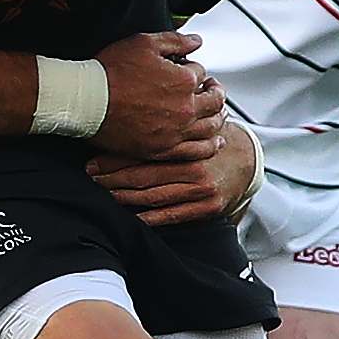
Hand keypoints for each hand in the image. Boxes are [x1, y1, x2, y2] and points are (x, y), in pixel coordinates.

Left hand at [87, 121, 259, 227]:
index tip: (93, 161)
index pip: (143, 152)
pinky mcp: (208, 208)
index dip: (114, 158)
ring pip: (153, 196)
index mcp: (188, 145)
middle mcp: (194, 167)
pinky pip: (172, 215)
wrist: (247, 160)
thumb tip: (124, 119)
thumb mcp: (191, 126)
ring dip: (124, 197)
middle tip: (92, 177)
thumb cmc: (209, 141)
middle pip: (144, 175)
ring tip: (104, 193)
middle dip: (112, 178)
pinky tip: (132, 216)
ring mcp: (201, 189)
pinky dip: (149, 218)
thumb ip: (167, 126)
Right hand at [91, 31, 227, 159]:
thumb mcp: (144, 43)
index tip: (184, 70)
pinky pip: (197, 151)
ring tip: (219, 114)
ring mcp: (176, 132)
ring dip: (218, 118)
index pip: (201, 74)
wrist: (87, 101)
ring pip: (211, 127)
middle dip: (215, 93)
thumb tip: (197, 42)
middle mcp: (186, 108)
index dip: (193, 70)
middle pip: (214, 102)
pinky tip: (215, 141)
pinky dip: (210, 146)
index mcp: (184, 80)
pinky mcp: (163, 149)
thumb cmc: (111, 71)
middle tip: (213, 90)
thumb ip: (175, 41)